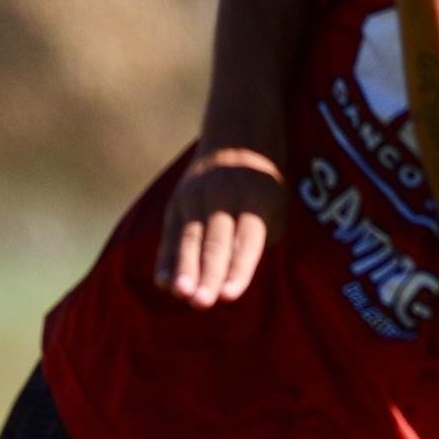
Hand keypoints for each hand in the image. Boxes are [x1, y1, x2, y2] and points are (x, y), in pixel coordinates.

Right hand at [154, 146, 285, 305]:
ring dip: (184, 269)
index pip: (246, 240)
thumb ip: (257, 239)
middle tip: (202, 302)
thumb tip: (232, 276)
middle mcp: (222, 197)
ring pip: (189, 239)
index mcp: (255, 199)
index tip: (229, 295)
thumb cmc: (263, 184)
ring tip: (181, 294)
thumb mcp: (275, 204)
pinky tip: (164, 283)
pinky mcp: (177, 204)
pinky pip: (171, 235)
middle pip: (214, 241)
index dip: (237, 269)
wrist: (236, 136)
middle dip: (207, 273)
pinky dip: (167, 260)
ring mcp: (195, 198)